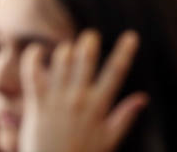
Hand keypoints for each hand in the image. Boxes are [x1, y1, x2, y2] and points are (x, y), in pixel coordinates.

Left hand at [18, 30, 146, 151]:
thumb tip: (143, 98)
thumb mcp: (109, 140)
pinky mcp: (37, 103)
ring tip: (68, 50)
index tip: (132, 36)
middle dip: (89, 43)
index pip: (116, 73)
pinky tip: (37, 51)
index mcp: (99, 106)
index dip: (125, 52)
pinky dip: (33, 58)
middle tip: (90, 37)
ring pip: (62, 60)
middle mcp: (79, 98)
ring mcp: (57, 99)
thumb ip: (125, 117)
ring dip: (66, 50)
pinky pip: (33, 73)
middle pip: (86, 59)